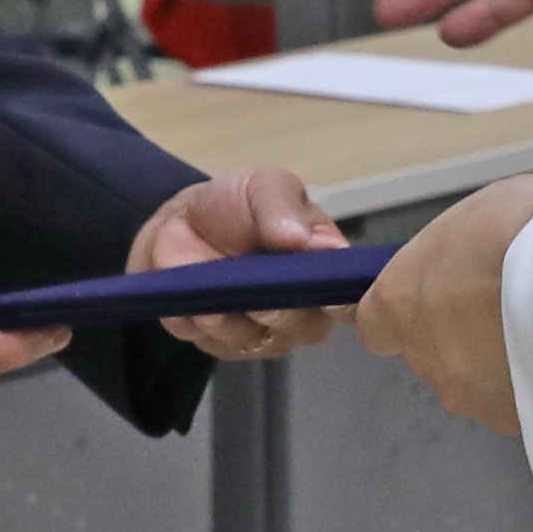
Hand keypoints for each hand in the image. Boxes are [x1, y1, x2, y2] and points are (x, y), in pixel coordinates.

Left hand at [133, 165, 348, 361]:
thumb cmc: (238, 203)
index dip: (338, 301)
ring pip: (257, 341)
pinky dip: (200, 322)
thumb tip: (310, 242)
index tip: (309, 284)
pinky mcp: (223, 344)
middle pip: (306, 328)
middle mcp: (304, 311)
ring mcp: (264, 333)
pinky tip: (192, 297)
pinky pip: (216, 344)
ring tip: (211, 283)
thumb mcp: (264, 187)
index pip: (350, 301)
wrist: (182, 221)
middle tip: (252, 280)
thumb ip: (284, 208)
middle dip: (277, 308)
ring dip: (231, 315)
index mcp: (326, 271)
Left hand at [351, 178, 532, 431]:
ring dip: (496, 364)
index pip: (375, 326)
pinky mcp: (511, 420)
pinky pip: (515, 403)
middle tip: (506, 305)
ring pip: (473, 384)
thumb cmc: (526, 227)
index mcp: (399, 300)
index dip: (405, 315)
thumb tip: (463, 272)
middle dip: (459, 336)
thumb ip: (454, 258)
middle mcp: (424, 355)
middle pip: (430, 354)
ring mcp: (467, 394)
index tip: (434, 301)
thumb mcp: (473, 218)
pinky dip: (532, 387)